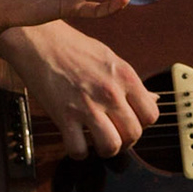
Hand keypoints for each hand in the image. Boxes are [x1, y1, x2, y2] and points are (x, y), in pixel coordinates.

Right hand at [0, 19, 159, 158]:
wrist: (38, 39)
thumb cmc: (74, 47)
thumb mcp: (111, 59)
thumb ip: (132, 83)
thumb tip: (153, 99)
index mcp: (125, 76)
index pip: (151, 115)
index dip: (141, 123)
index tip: (128, 121)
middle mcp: (110, 92)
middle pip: (134, 134)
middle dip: (125, 140)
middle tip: (113, 133)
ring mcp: (87, 105)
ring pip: (111, 146)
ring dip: (105, 149)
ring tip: (97, 140)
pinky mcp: (63, 116)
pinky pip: (78, 150)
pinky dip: (78, 151)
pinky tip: (76, 140)